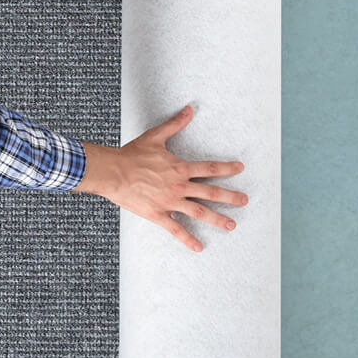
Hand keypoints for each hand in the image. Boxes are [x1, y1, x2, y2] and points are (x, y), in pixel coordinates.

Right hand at [75, 105, 248, 252]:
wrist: (113, 172)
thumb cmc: (132, 154)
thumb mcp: (155, 137)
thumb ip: (175, 124)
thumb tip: (188, 110)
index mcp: (180, 168)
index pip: (209, 169)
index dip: (227, 168)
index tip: (240, 169)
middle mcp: (179, 186)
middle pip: (211, 192)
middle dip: (230, 197)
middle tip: (245, 201)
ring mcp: (170, 201)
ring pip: (199, 212)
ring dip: (217, 219)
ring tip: (231, 225)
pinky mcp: (158, 214)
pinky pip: (176, 229)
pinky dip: (188, 239)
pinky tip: (199, 247)